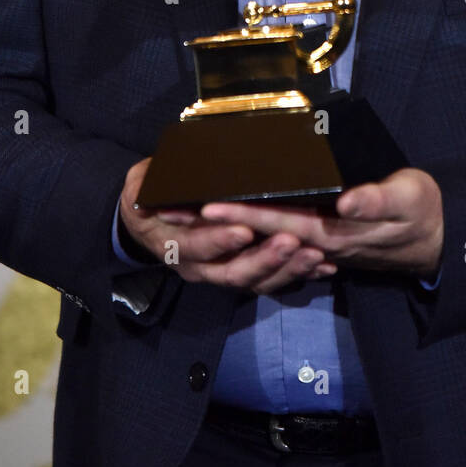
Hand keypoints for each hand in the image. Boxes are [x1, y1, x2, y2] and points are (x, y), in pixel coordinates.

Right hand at [118, 158, 339, 294]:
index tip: (245, 230)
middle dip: (264, 259)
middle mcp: (200, 267)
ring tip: (314, 255)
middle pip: (233, 273)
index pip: (198, 248)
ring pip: (257, 281)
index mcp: (174, 245)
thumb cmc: (148, 197)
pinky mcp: (244, 272)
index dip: (220, 241)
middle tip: (292, 241)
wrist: (147, 225)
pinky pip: (272, 279)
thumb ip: (150, 185)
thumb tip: (155, 187)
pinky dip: (299, 274)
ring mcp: (223, 272)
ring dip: (287, 270)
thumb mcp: (141, 186)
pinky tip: (324, 266)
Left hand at [200, 168, 443, 280]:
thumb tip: (344, 203)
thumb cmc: (425, 213)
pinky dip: (257, 231)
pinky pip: (282, 239)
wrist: (440, 241)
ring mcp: (320, 245)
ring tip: (195, 214)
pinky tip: (238, 221)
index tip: (209, 204)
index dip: (243, 213)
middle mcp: (319, 242)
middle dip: (222, 224)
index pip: (279, 222)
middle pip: (261, 233)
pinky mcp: (324, 242)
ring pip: (267, 239)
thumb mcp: (408, 199)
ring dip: (232, 229)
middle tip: (182, 208)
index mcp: (333, 231)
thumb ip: (377, 201)